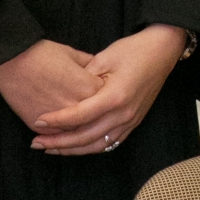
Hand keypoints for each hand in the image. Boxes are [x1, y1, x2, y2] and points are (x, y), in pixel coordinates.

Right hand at [0, 40, 96, 132]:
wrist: (13, 61)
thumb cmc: (44, 53)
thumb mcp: (73, 54)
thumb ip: (90, 66)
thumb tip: (97, 72)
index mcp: (90, 88)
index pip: (106, 99)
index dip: (104, 96)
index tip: (102, 93)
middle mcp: (78, 108)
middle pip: (94, 120)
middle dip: (95, 117)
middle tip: (93, 113)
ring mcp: (60, 121)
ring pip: (77, 133)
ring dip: (80, 133)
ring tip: (81, 131)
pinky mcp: (43, 128)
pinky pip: (58, 136)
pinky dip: (62, 136)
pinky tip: (64, 135)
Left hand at [31, 24, 188, 156]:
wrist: (163, 50)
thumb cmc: (134, 49)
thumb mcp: (105, 56)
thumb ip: (83, 77)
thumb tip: (63, 94)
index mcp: (115, 96)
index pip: (79, 116)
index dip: (57, 121)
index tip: (38, 121)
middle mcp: (123, 114)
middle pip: (85, 137)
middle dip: (59, 142)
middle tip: (36, 142)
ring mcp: (130, 121)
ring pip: (97, 146)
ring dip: (72, 150)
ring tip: (51, 148)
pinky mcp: (134, 123)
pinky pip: (109, 142)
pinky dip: (90, 147)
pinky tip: (75, 146)